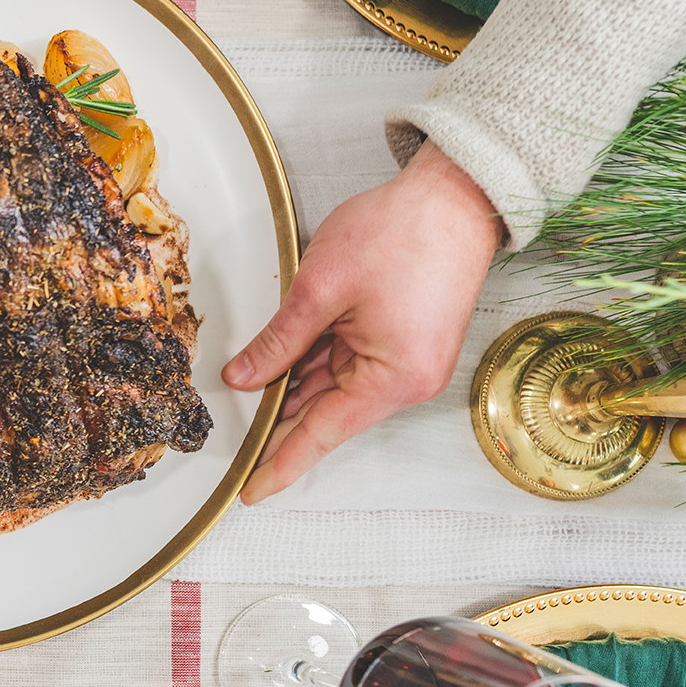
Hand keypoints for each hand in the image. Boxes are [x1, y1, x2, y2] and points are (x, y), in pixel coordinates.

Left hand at [223, 143, 503, 503]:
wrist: (454, 196)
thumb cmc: (401, 233)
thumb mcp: (320, 288)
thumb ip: (278, 341)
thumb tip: (244, 378)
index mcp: (392, 379)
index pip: (321, 434)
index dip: (279, 462)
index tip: (250, 490)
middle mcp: (405, 381)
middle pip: (325, 412)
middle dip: (277, 419)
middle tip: (231, 438)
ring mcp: (406, 362)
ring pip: (332, 385)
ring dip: (292, 384)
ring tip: (246, 392)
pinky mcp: (403, 342)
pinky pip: (347, 362)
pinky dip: (313, 361)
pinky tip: (278, 362)